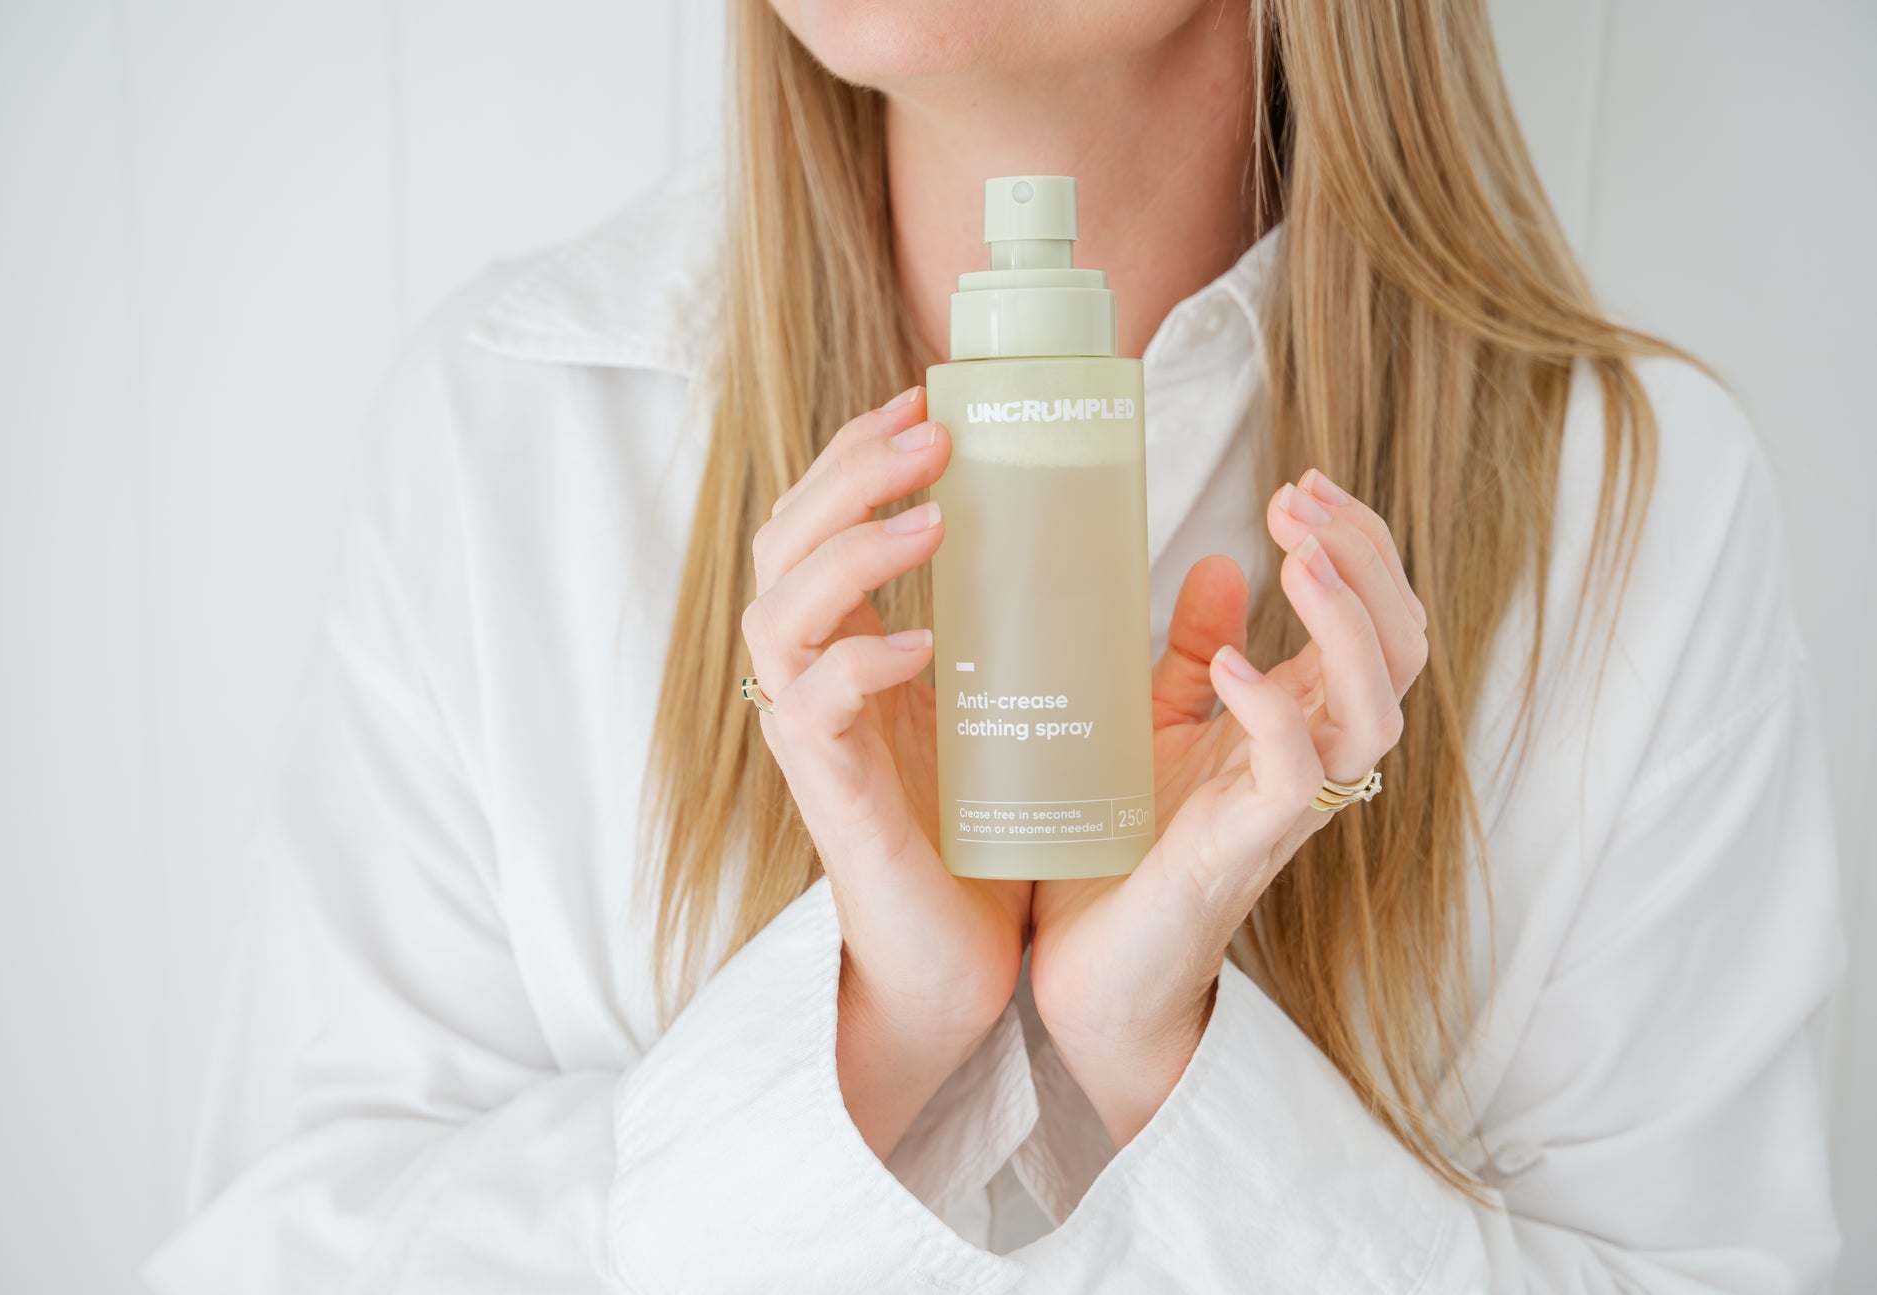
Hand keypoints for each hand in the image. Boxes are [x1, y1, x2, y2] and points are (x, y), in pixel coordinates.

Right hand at [743, 386, 1030, 1158]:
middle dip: (848, 476)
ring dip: (849, 556)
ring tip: (929, 524)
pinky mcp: (832, 801)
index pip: (820, 520)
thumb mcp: (1027, 703)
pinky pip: (812, 714)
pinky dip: (858, 669)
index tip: (927, 400)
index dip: (857, 452)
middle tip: (931, 436)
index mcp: (854, 642)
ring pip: (777, 618)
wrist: (961, 963)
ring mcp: (814, 738)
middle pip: (782, 545)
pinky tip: (921, 647)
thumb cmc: (989, 828)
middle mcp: (816, 678)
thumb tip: (1184, 553)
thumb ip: (1073, 628)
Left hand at [1027, 469, 1428, 1147]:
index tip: (1301, 482)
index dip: (1357, 545)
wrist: (1089, 968)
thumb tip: (1222, 562)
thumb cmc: (1128, 849)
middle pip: (1400, 647)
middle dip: (1364, 560)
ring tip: (1299, 555)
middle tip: (1300, 497)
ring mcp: (1287, 807)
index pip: (1375, 617)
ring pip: (1376, 708)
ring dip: (1346, 623)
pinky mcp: (1245, 848)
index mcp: (1302, 720)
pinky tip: (1231, 665)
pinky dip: (1272, 711)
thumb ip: (1198, 652)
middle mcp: (1315, 759)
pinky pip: (1294, 776)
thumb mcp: (1162, 725)